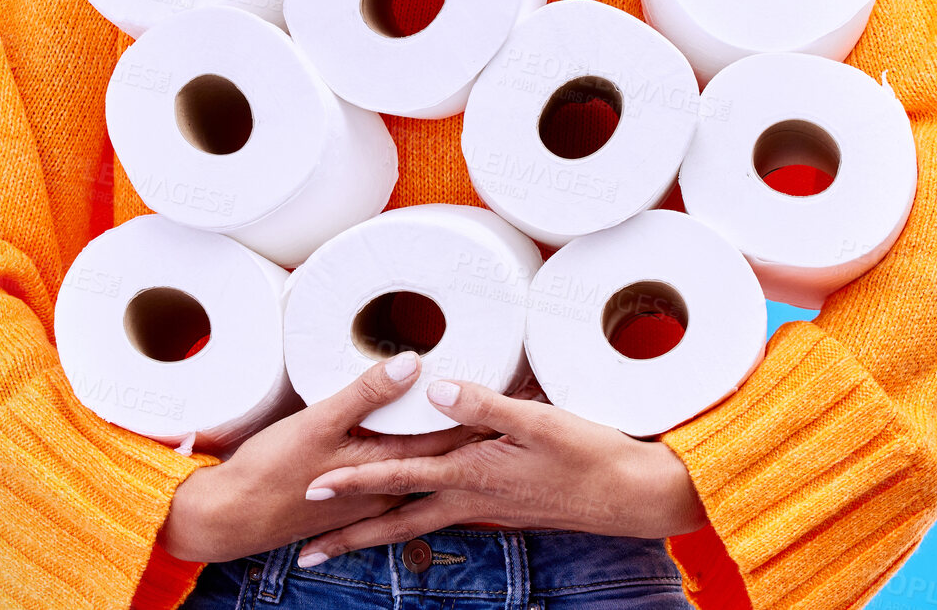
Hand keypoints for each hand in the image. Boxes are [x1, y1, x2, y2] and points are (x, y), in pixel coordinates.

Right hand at [158, 351, 490, 563]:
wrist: (232, 515)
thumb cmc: (273, 470)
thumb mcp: (319, 422)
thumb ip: (366, 394)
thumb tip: (415, 364)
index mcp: (386, 468)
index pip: (449, 436)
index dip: (479, 411)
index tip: (513, 385)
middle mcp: (389, 488)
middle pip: (444, 452)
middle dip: (476, 427)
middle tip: (510, 396)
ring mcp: (373, 495)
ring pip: (425, 466)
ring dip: (452, 446)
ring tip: (482, 418)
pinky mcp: (357, 496)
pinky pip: (402, 476)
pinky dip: (421, 463)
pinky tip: (426, 451)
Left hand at [294, 376, 705, 567]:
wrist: (628, 495)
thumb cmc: (588, 455)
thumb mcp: (538, 421)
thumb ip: (484, 404)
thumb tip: (433, 388)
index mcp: (473, 474)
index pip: (400, 475)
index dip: (355, 479)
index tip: (314, 485)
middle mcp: (473, 497)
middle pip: (398, 517)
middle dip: (351, 532)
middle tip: (307, 548)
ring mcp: (487, 507)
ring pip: (419, 520)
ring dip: (379, 530)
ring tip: (344, 539)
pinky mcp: (502, 506)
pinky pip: (446, 514)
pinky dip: (417, 518)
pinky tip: (413, 512)